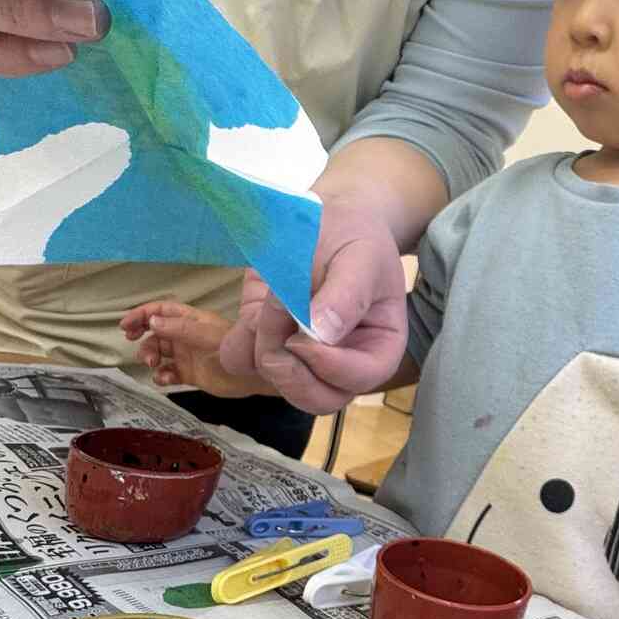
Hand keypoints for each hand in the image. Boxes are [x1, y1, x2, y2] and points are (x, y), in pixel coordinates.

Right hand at [121, 301, 263, 397]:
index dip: (142, 315)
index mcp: (191, 320)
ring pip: (158, 353)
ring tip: (152, 364)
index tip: (125, 324)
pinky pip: (167, 373)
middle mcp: (186, 336)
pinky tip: (165, 378)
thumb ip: (179, 328)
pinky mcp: (189, 374)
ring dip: (150, 357)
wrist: (251, 376)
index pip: (161, 312)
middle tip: (133, 341)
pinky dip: (161, 376)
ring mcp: (186, 355)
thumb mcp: (205, 334)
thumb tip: (152, 322)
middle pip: (155, 332)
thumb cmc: (232, 349)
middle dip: (142, 337)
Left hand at [219, 196, 407, 413]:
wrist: (325, 219)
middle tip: (281, 318)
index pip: (359, 379)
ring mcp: (299, 358)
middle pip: (315, 398)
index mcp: (378, 348)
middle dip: (291, 368)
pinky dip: (240, 338)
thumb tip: (321, 335)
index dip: (330, 366)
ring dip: (265, 341)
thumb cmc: (356, 238)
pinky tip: (259, 307)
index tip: (305, 335)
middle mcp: (340, 364)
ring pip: (273, 380)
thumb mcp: (362, 257)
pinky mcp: (265, 341)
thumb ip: (346, 295)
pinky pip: (241, 360)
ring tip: (276, 296)